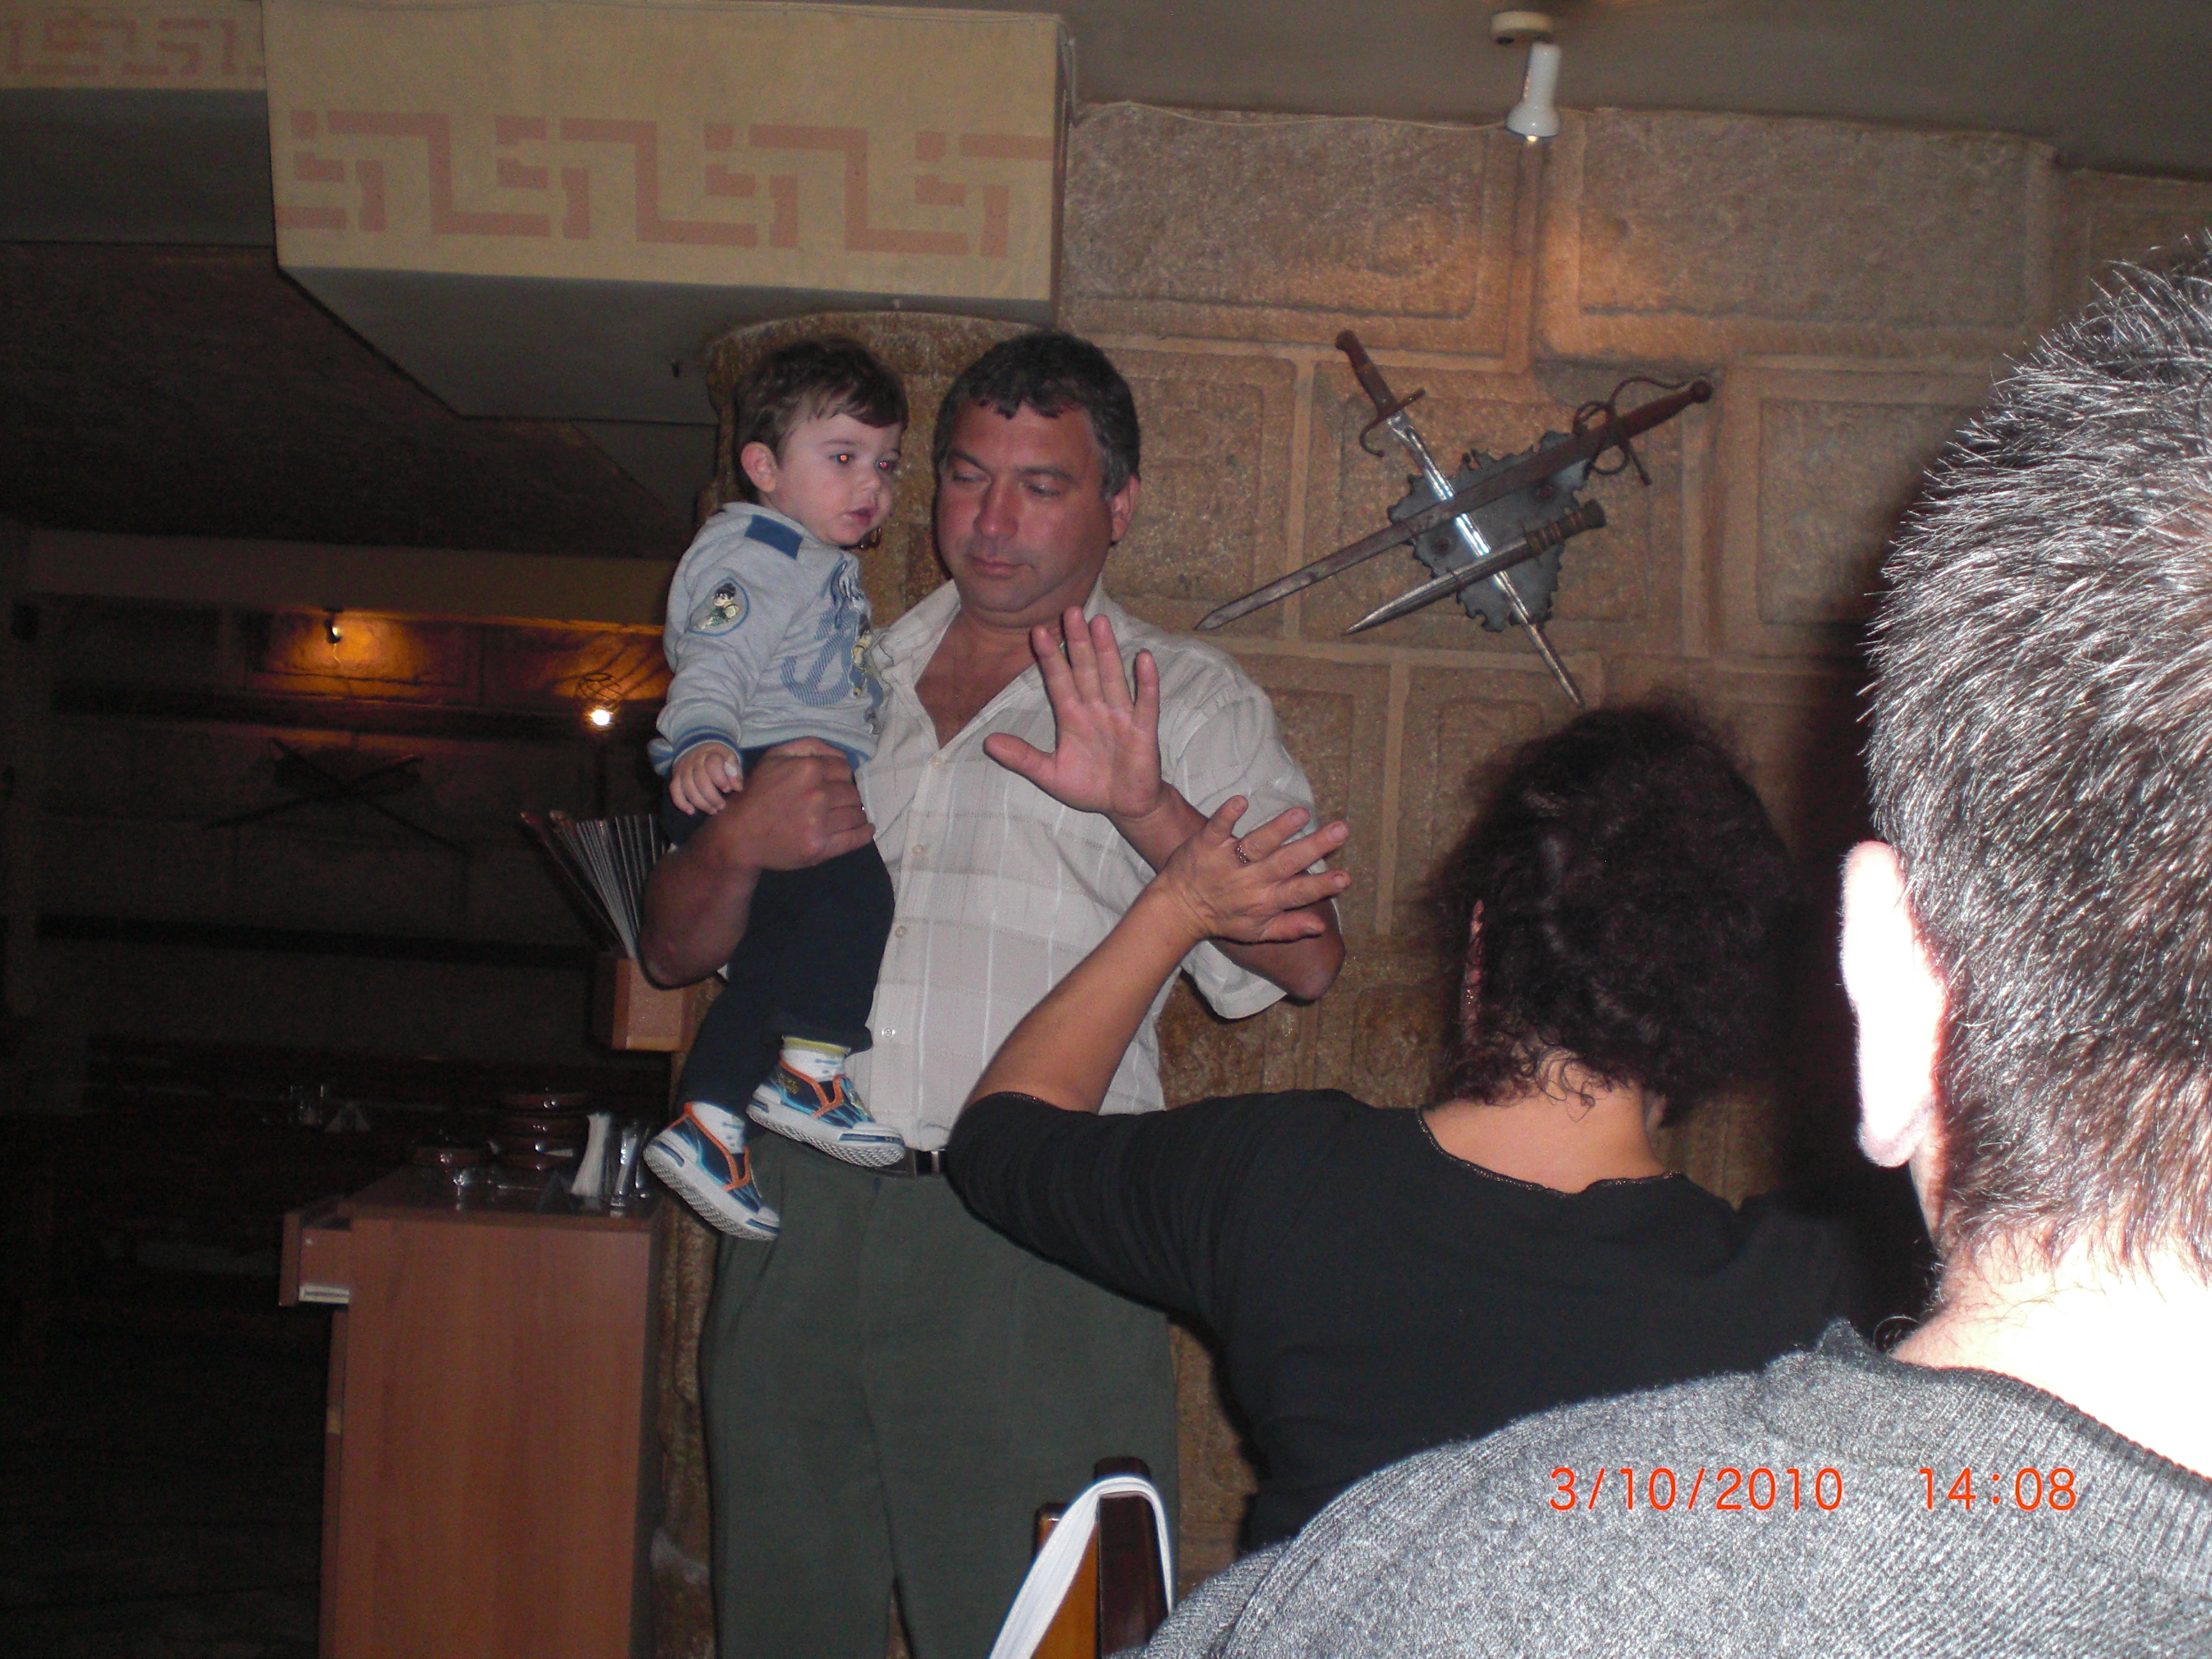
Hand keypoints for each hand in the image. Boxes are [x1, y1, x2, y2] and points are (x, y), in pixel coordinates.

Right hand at [670, 742, 743, 815]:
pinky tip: (691, 811)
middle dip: (712, 796)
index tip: (728, 790)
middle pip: (700, 780)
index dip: (720, 779)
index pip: (712, 765)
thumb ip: (734, 771)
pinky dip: (681, 802)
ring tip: (712, 811)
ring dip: (700, 802)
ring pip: (688, 787)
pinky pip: (674, 790)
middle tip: (722, 806)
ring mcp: (683, 767)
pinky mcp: (675, 775)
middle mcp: (694, 759)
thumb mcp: (729, 757)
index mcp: (710, 753)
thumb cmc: (718, 756)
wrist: (699, 746)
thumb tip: (737, 787)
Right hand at [703, 738, 871, 869]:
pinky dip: (864, 833)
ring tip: (844, 815)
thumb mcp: (775, 757)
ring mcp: (820, 823)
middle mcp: (817, 794)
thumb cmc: (757, 793)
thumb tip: (841, 753)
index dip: (840, 776)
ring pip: (856, 814)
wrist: (739, 834)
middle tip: (835, 802)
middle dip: (845, 796)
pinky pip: (855, 839)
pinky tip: (865, 829)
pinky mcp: (820, 848)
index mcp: (809, 769)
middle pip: (852, 792)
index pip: (844, 769)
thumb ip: (809, 746)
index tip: (833, 784)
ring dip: (854, 814)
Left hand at [983, 609, 1170, 829]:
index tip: (1037, 631)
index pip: (1059, 680)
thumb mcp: (1049, 775)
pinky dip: (1145, 682)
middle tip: (1071, 610)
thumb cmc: (1089, 786)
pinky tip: (1143, 658)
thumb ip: (1022, 758)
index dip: (1049, 656)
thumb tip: (988, 742)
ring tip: (1100, 622)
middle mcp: (1096, 709)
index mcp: (1072, 716)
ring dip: (1107, 651)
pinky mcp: (1143, 729)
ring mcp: (1121, 716)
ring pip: (1112, 677)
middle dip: (1078, 641)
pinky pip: (1145, 702)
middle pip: (1085, 669)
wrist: (1126, 805)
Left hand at [1151, 797, 1350, 946]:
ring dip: (1278, 828)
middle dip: (1314, 847)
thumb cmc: (1223, 919)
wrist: (1177, 910)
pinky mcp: (1206, 844)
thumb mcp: (1257, 932)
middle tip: (1340, 830)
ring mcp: (1228, 861)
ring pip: (1257, 844)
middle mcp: (1251, 880)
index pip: (1300, 893)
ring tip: (1301, 814)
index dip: (1323, 885)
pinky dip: (1228, 815)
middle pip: (1287, 862)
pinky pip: (1218, 827)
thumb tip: (1321, 925)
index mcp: (1266, 900)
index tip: (1346, 877)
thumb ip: (1290, 927)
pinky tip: (1242, 801)